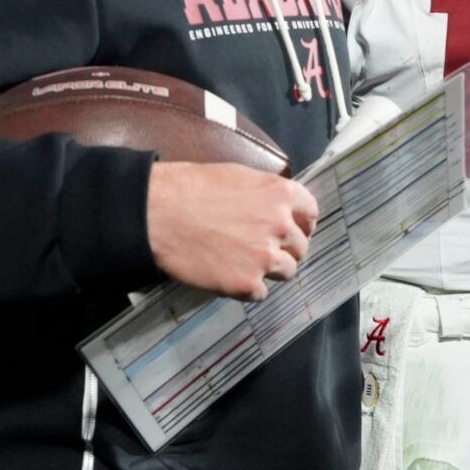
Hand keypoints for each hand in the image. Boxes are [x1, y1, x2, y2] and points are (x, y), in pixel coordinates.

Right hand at [147, 162, 319, 301]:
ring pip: (287, 271)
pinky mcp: (246, 284)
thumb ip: (265, 194)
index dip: (303, 223)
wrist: (159, 213)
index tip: (295, 231)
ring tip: (244, 263)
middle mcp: (281, 226)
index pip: (311, 213)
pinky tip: (228, 275)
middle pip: (300, 247)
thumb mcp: (238, 176)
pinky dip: (247, 287)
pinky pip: (260, 292)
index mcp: (281, 194)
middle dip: (285, 249)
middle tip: (262, 249)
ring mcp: (266, 258)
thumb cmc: (190, 188)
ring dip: (269, 270)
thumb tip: (276, 207)